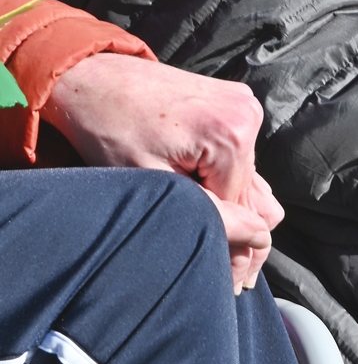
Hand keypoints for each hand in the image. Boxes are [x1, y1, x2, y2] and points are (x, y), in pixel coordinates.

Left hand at [44, 54, 282, 292]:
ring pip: (252, 177)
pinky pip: (242, 156)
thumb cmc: (110, 129)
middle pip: (258, 196)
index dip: (235, 252)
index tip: (229, 286)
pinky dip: (228, 183)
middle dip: (243, 237)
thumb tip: (260, 240)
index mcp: (232, 134)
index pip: (246, 211)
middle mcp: (247, 115)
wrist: (91, 77)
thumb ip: (212, 215)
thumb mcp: (154, 183)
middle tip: (231, 282)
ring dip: (237, 211)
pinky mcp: (234, 104)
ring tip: (223, 252)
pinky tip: (217, 210)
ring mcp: (243, 105)